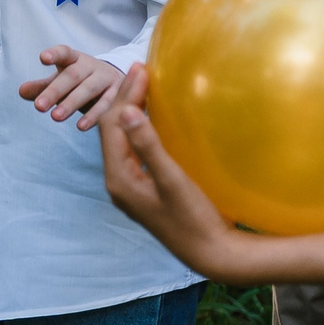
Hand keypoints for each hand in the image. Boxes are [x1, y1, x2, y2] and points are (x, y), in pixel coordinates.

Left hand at [17, 44, 125, 127]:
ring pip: (89, 89)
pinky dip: (93, 115)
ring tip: (55, 117)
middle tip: (39, 107)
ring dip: (71, 103)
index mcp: (74, 59)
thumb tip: (22, 91)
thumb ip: (42, 87)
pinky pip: (107, 104)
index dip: (54, 54)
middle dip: (55, 91)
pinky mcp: (119, 92)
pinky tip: (80, 126)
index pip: (63, 53)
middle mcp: (90, 65)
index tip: (43, 58)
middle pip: (72, 75)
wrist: (116, 81)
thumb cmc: (81, 81)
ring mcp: (106, 77)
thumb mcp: (62, 81)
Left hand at [99, 65, 245, 278]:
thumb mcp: (172, 180)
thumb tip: (128, 111)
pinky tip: (153, 118)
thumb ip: (149, 145)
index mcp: (118, 178)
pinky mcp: (145, 188)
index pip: (112, 125)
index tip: (141, 69)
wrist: (211, 255)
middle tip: (141, 69)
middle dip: (125, 99)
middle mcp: (118, 181)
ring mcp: (131, 186)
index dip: (125, 95)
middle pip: (113, 130)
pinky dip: (141, 129)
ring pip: (123, 139)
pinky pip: (135, 150)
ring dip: (131, 112)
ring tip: (145, 86)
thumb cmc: (194, 219)